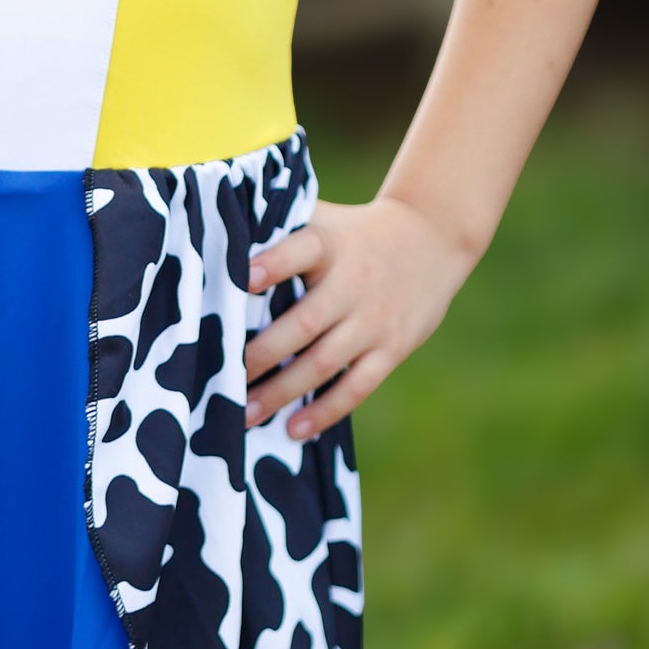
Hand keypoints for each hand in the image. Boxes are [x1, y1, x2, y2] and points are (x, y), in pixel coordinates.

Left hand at [244, 194, 472, 438]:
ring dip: (283, 392)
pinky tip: (294, 430)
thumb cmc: (354, 232)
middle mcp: (352, 283)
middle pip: (302, 323)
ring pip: (324, 362)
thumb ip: (279, 227)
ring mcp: (373, 319)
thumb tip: (216, 239)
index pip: (300, 251)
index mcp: (329, 245)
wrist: (432, 237)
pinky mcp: (392, 348)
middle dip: (261, 355)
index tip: (242, 280)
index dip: (272, 265)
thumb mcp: (324, 219)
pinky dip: (325, 410)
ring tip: (246, 414)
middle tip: (224, 379)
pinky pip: (357, 386)